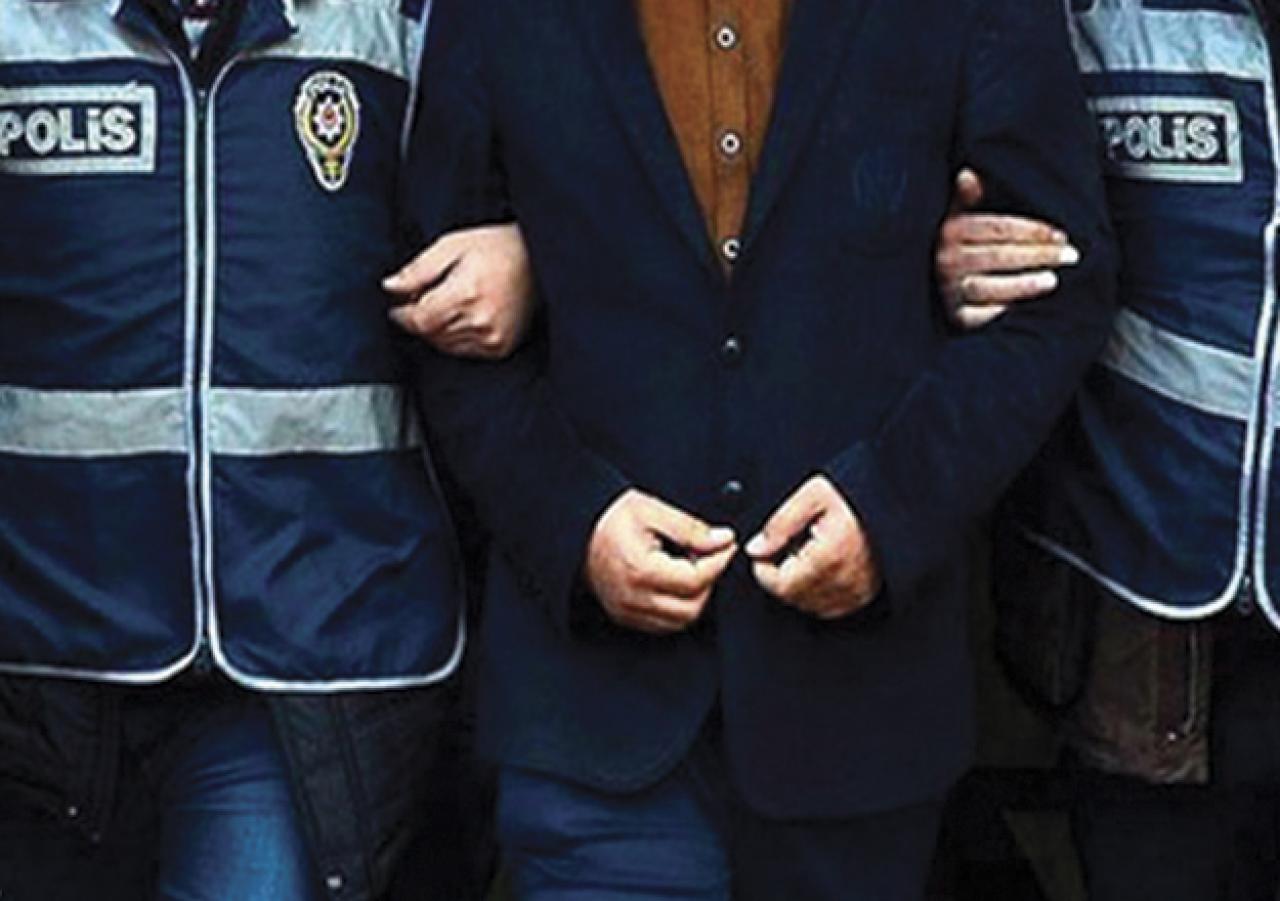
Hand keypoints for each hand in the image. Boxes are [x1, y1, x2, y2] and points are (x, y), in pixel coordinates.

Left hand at [383, 223, 535, 359]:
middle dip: (420, 318)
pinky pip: (463, 351)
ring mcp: (493, 338)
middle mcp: (481, 320)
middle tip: (426, 297)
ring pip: (444, 344)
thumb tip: (389, 287)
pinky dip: (455, 337)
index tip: (398, 306)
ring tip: (449, 303)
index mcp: (466, 293)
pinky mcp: (500, 347)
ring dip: (436, 329)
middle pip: (430, 334)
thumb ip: (418, 269)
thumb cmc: (496, 247)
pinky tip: (464, 315)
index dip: (402, 315)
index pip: (419, 320)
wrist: (538, 260)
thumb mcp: (452, 245)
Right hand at [585, 490, 737, 634]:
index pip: (696, 579)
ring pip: (681, 621)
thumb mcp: (652, 510)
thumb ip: (692, 528)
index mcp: (641, 570)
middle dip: (709, 581)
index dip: (719, 562)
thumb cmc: (610, 517)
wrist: (575, 529)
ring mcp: (627, 611)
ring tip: (690, 567)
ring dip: (695, 597)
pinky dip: (678, 608)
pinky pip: (664, 625)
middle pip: (693, 607)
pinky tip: (676, 583)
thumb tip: (723, 540)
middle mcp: (633, 598)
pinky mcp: (624, 616)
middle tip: (709, 555)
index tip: (727, 545)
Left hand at [745, 476, 880, 619]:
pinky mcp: (863, 597)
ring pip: (807, 605)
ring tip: (807, 555)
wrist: (892, 504)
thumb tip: (755, 549)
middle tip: (790, 546)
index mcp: (828, 557)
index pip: (778, 585)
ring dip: (798, 585)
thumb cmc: (853, 497)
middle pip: (791, 596)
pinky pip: (827, 608)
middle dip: (780, 574)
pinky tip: (819, 569)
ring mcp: (855, 594)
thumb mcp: (812, 496)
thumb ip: (779, 524)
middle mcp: (843, 582)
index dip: (763, 569)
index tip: (765, 550)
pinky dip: (816, 593)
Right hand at [935, 169, 1079, 329]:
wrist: (939, 290)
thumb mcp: (960, 219)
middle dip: (1039, 255)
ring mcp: (950, 291)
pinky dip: (1004, 312)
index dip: (1032, 231)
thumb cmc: (961, 250)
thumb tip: (968, 174)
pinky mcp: (957, 318)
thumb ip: (967, 198)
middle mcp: (946, 261)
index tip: (1061, 235)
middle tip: (1070, 256)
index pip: (998, 228)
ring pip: (990, 286)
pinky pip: (982, 316)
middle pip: (999, 255)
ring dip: (1025, 284)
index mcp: (951, 231)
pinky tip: (1027, 308)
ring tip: (1053, 280)